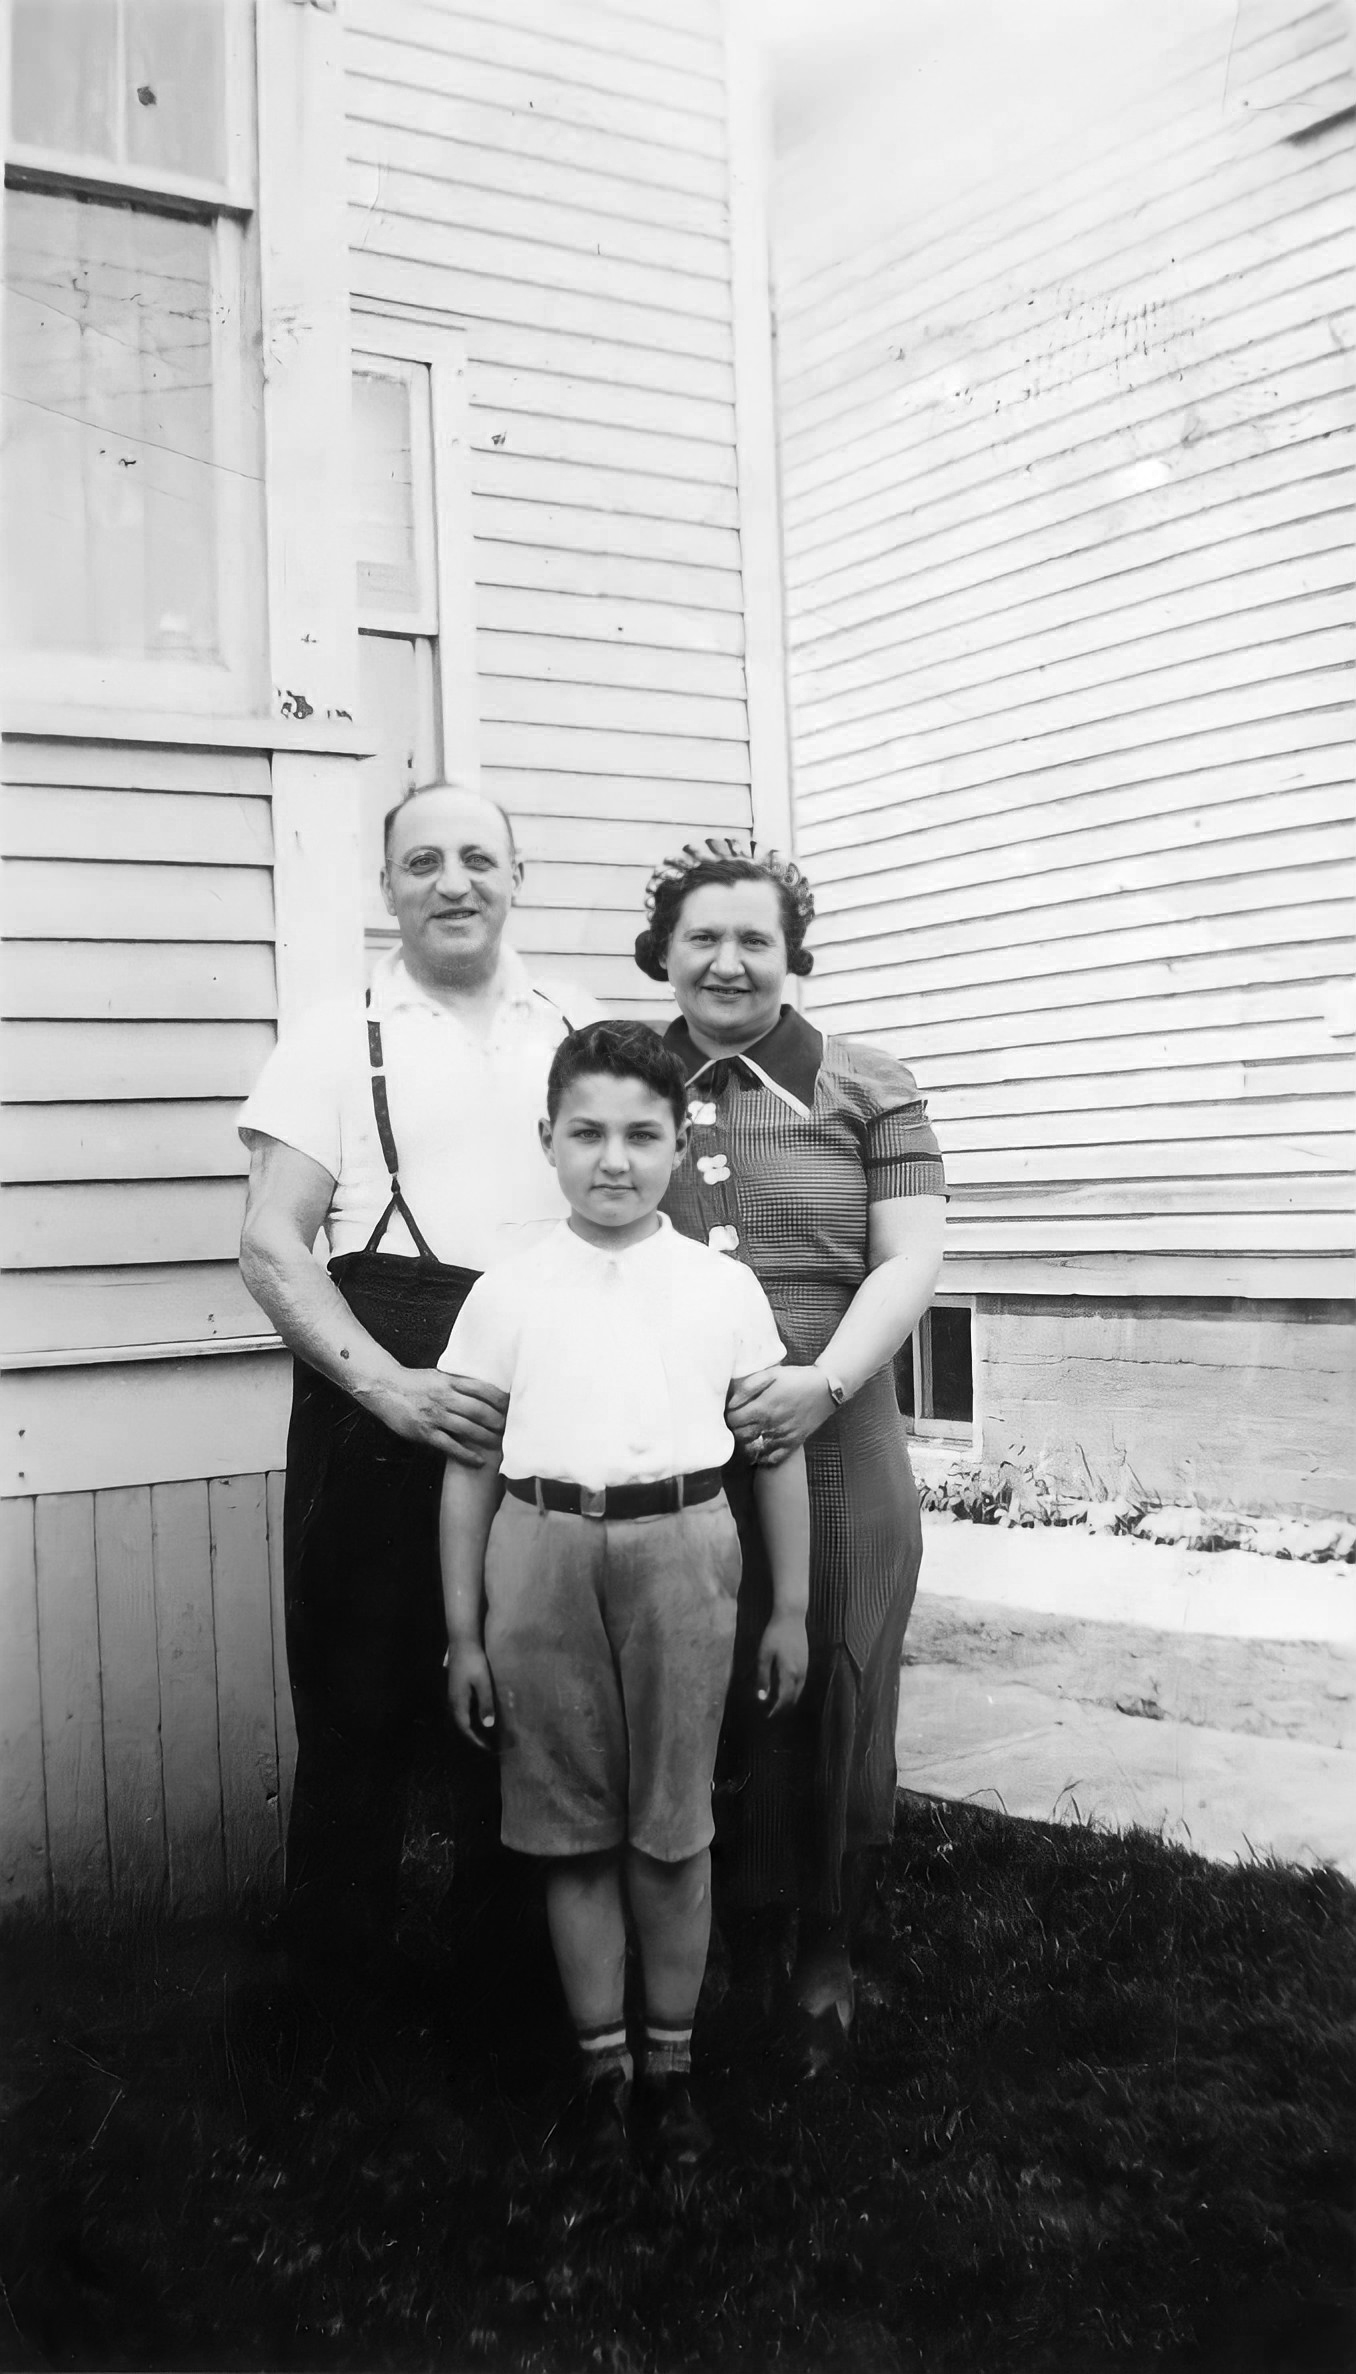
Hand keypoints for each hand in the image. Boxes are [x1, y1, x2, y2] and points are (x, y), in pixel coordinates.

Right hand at [365, 1368, 507, 1464]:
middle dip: (498, 1421)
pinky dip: (466, 1455)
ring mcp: (435, 1415)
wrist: (384, 1388)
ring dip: (487, 1438)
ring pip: (468, 1428)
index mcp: (450, 1381)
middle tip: (510, 1429)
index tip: (512, 1408)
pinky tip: (478, 1461)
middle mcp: (444, 1397)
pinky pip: (450, 1446)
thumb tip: (484, 1390)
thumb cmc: (413, 1383)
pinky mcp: (425, 1432)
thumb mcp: (438, 1375)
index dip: (500, 1400)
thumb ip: (459, 1383)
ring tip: (499, 1445)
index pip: (483, 1389)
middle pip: (480, 1410)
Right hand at [447, 1640, 496, 1749]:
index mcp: (458, 1702)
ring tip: (487, 1732)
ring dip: (473, 1726)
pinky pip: (464, 1708)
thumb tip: (487, 1726)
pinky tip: (482, 1713)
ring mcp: (453, 1693)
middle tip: (489, 1744)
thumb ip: (485, 1704)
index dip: (477, 1740)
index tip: (488, 1749)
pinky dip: (472, 1715)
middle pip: (462, 1724)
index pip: (466, 1728)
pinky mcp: (457, 1686)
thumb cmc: (474, 1661)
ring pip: (462, 1716)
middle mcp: (453, 1701)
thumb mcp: (483, 1683)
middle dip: (475, 1736)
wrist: (462, 1640)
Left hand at [727, 1365, 833, 1465]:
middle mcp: (770, 1426)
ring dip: (744, 1445)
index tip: (729, 1412)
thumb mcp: (771, 1373)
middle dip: (733, 1431)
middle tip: (734, 1424)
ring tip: (743, 1436)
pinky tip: (758, 1448)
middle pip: (740, 1437)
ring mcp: (782, 1437)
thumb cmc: (797, 1378)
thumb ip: (748, 1386)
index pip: (733, 1421)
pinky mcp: (793, 1443)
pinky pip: (772, 1459)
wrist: (826, 1388)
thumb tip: (731, 1402)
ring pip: (753, 1451)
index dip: (727, 1416)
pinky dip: (761, 1457)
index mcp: (763, 1407)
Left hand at [756, 1611, 808, 1715]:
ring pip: (799, 1691)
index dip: (776, 1710)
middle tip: (772, 1713)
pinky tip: (787, 1689)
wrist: (791, 1617)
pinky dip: (794, 1691)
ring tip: (779, 1705)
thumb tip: (762, 1697)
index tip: (768, 1717)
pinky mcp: (806, 1662)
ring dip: (789, 1700)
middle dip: (783, 1708)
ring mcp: (805, 1667)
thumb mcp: (764, 1655)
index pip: (784, 1699)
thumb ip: (763, 1677)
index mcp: (788, 1673)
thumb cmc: (774, 1635)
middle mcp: (800, 1673)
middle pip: (793, 1698)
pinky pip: (802, 1683)